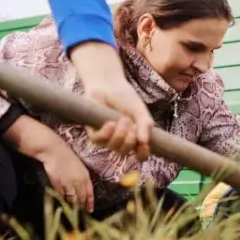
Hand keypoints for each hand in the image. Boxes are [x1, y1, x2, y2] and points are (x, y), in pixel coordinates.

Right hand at [39, 143, 94, 211]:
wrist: (54, 152)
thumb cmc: (67, 158)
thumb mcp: (79, 167)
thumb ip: (82, 179)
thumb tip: (82, 191)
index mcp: (85, 175)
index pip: (89, 192)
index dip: (90, 202)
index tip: (90, 210)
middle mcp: (78, 180)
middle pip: (81, 198)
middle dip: (80, 204)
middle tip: (78, 210)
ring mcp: (68, 183)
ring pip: (71, 198)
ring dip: (71, 202)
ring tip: (69, 205)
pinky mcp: (57, 184)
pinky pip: (61, 195)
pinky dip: (62, 196)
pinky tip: (61, 195)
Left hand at [70, 42, 153, 160]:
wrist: (109, 84)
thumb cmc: (126, 97)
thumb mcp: (140, 111)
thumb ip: (145, 125)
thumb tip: (144, 142)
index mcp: (134, 137)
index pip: (139, 154)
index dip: (142, 153)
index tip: (144, 146)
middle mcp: (120, 140)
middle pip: (125, 151)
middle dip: (130, 139)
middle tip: (131, 123)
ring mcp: (106, 138)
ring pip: (113, 147)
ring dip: (120, 134)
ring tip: (122, 119)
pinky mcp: (93, 132)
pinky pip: (99, 141)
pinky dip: (106, 133)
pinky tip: (110, 123)